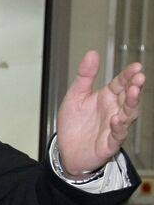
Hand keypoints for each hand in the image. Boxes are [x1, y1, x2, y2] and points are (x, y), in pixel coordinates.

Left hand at [55, 51, 143, 174]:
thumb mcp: (75, 96)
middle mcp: (114, 110)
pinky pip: (118, 134)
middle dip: (135, 86)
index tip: (135, 66)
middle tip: (139, 77)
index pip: (122, 82)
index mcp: (108, 97)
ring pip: (128, 114)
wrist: (65, 151)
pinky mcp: (110, 142)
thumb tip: (92, 53)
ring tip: (133, 92)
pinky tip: (116, 119)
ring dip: (132, 103)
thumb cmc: (74, 124)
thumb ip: (84, 76)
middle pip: (129, 96)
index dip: (128, 74)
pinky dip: (118, 127)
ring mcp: (114, 126)